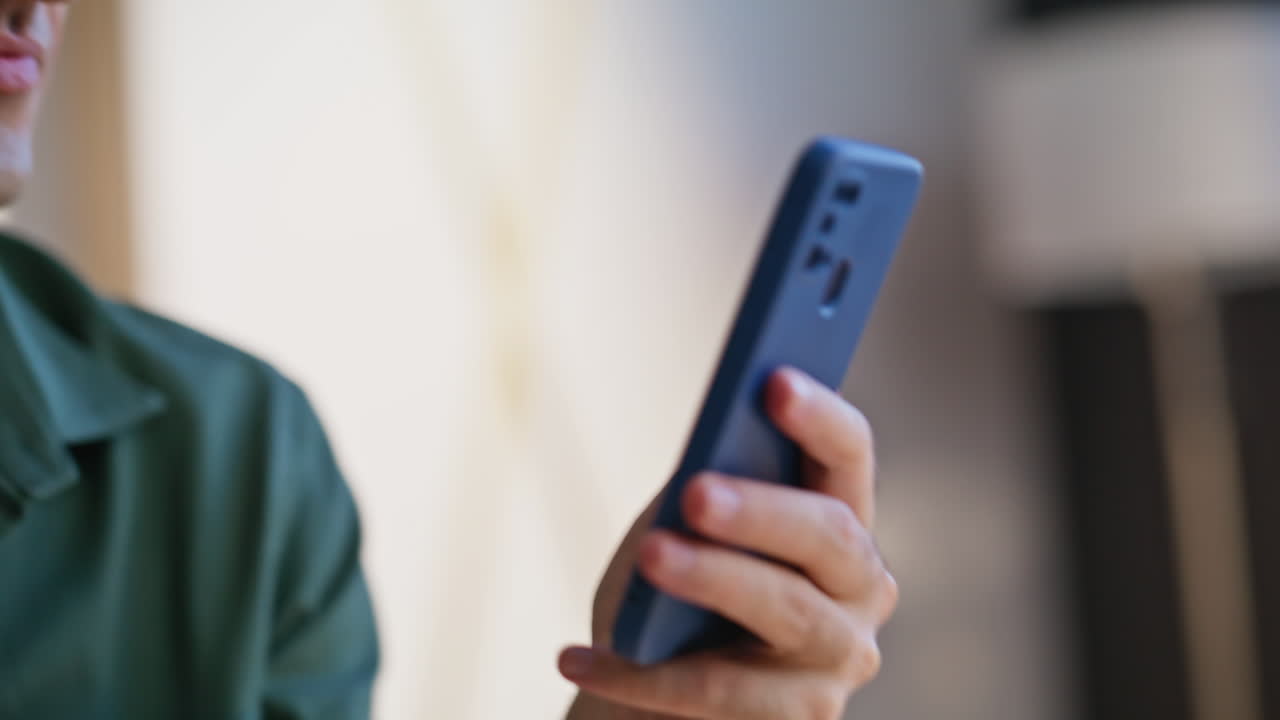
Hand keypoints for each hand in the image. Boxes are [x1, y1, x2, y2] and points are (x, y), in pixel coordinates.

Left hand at [560, 367, 897, 718]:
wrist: (655, 695)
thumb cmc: (676, 594)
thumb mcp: (690, 530)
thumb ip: (710, 490)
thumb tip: (705, 465)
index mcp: (840, 516)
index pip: (848, 454)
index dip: (818, 417)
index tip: (773, 382)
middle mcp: (862, 586)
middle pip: (828, 533)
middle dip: (762, 508)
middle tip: (697, 491)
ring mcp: (839, 658)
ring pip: (785, 610)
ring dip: (712, 577)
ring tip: (650, 555)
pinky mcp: (802, 719)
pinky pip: (719, 693)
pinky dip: (641, 675)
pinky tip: (580, 657)